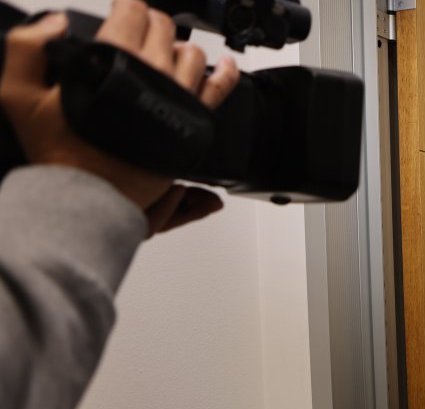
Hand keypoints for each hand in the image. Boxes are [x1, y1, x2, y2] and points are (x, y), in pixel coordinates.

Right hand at [0, 0, 238, 230]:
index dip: (125, 6)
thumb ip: (26, 48)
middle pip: (163, 29)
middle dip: (149, 23)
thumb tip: (55, 22)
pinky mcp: (193, 122)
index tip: (119, 11)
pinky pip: (220, 90)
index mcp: (114, 59)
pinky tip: (226, 66)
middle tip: (136, 32)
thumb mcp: (18, 94)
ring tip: (163, 53)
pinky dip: (226, 73)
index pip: (132, 12)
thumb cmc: (59, 150)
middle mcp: (153, 73)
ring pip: (192, 54)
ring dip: (178, 47)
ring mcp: (178, 97)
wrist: (90, 195)